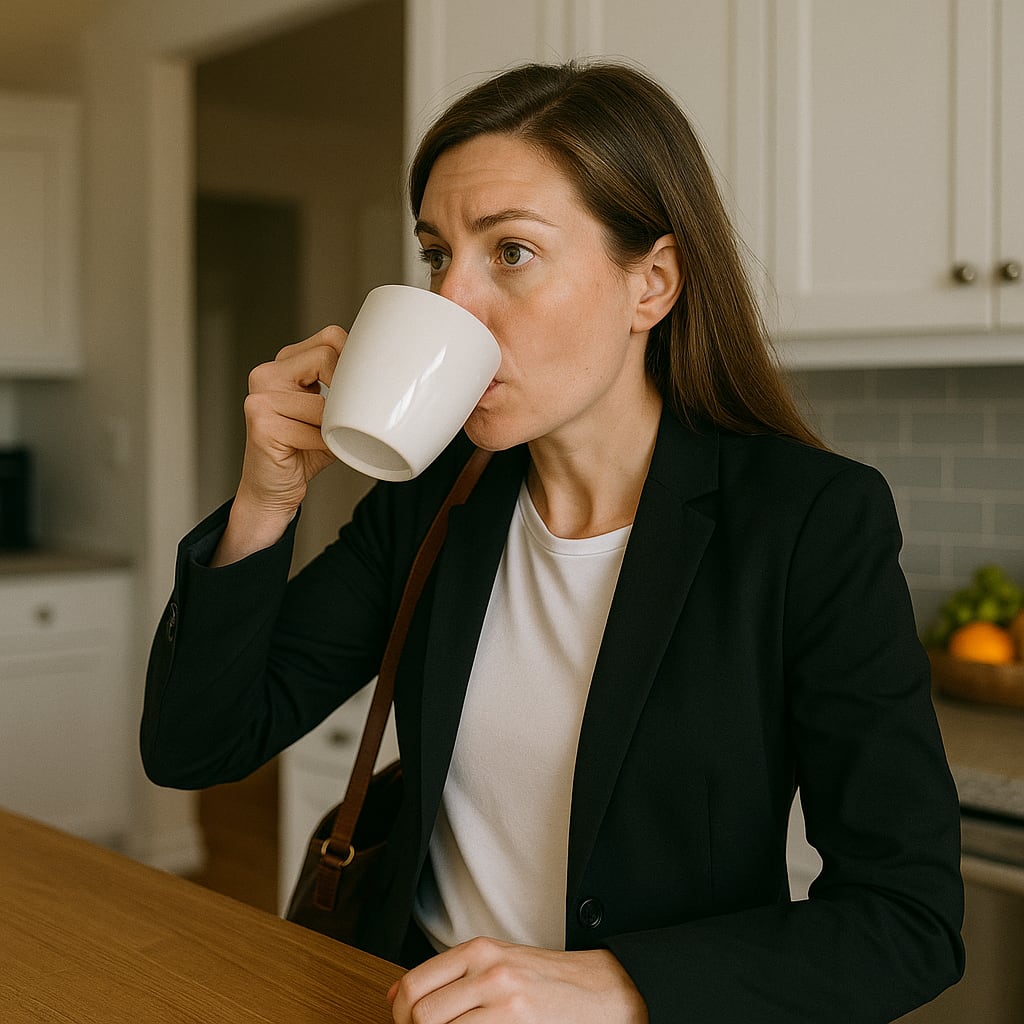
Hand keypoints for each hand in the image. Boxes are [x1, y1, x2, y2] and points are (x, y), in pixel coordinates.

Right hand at [211, 326, 345, 564]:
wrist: (272, 489)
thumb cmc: (302, 450)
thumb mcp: (328, 414)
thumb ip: (345, 391)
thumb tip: (386, 380)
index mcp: (283, 365)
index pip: (330, 338)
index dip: (353, 360)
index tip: (360, 386)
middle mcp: (266, 374)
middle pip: (326, 358)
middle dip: (343, 393)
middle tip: (341, 417)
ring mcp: (259, 397)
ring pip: (323, 403)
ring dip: (331, 429)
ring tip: (318, 440)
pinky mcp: (261, 423)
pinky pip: (314, 431)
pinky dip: (322, 447)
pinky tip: (307, 452)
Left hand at [386, 936, 647, 1023]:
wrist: (601, 990)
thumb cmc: (547, 980)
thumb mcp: (496, 964)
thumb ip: (450, 975)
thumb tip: (395, 995)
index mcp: (479, 950)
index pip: (414, 984)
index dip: (399, 1014)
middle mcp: (489, 971)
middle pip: (421, 1014)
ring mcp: (505, 1001)